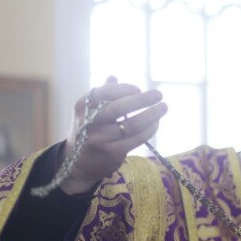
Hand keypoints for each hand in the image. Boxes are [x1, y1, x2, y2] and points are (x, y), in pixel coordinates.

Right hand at [60, 76, 167, 193]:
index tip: (138, 89)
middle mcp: (89, 122)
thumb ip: (101, 95)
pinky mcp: (112, 152)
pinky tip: (155, 124)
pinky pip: (136, 138)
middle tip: (159, 94)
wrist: (77, 163)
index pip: (104, 93)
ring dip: (151, 115)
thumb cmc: (88, 131)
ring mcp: (101, 139)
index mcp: (82, 107)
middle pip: (118, 108)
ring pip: (131, 124)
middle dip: (142, 99)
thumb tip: (114, 77)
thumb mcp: (88, 112)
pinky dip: (149, 129)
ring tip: (163, 107)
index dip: (123, 89)